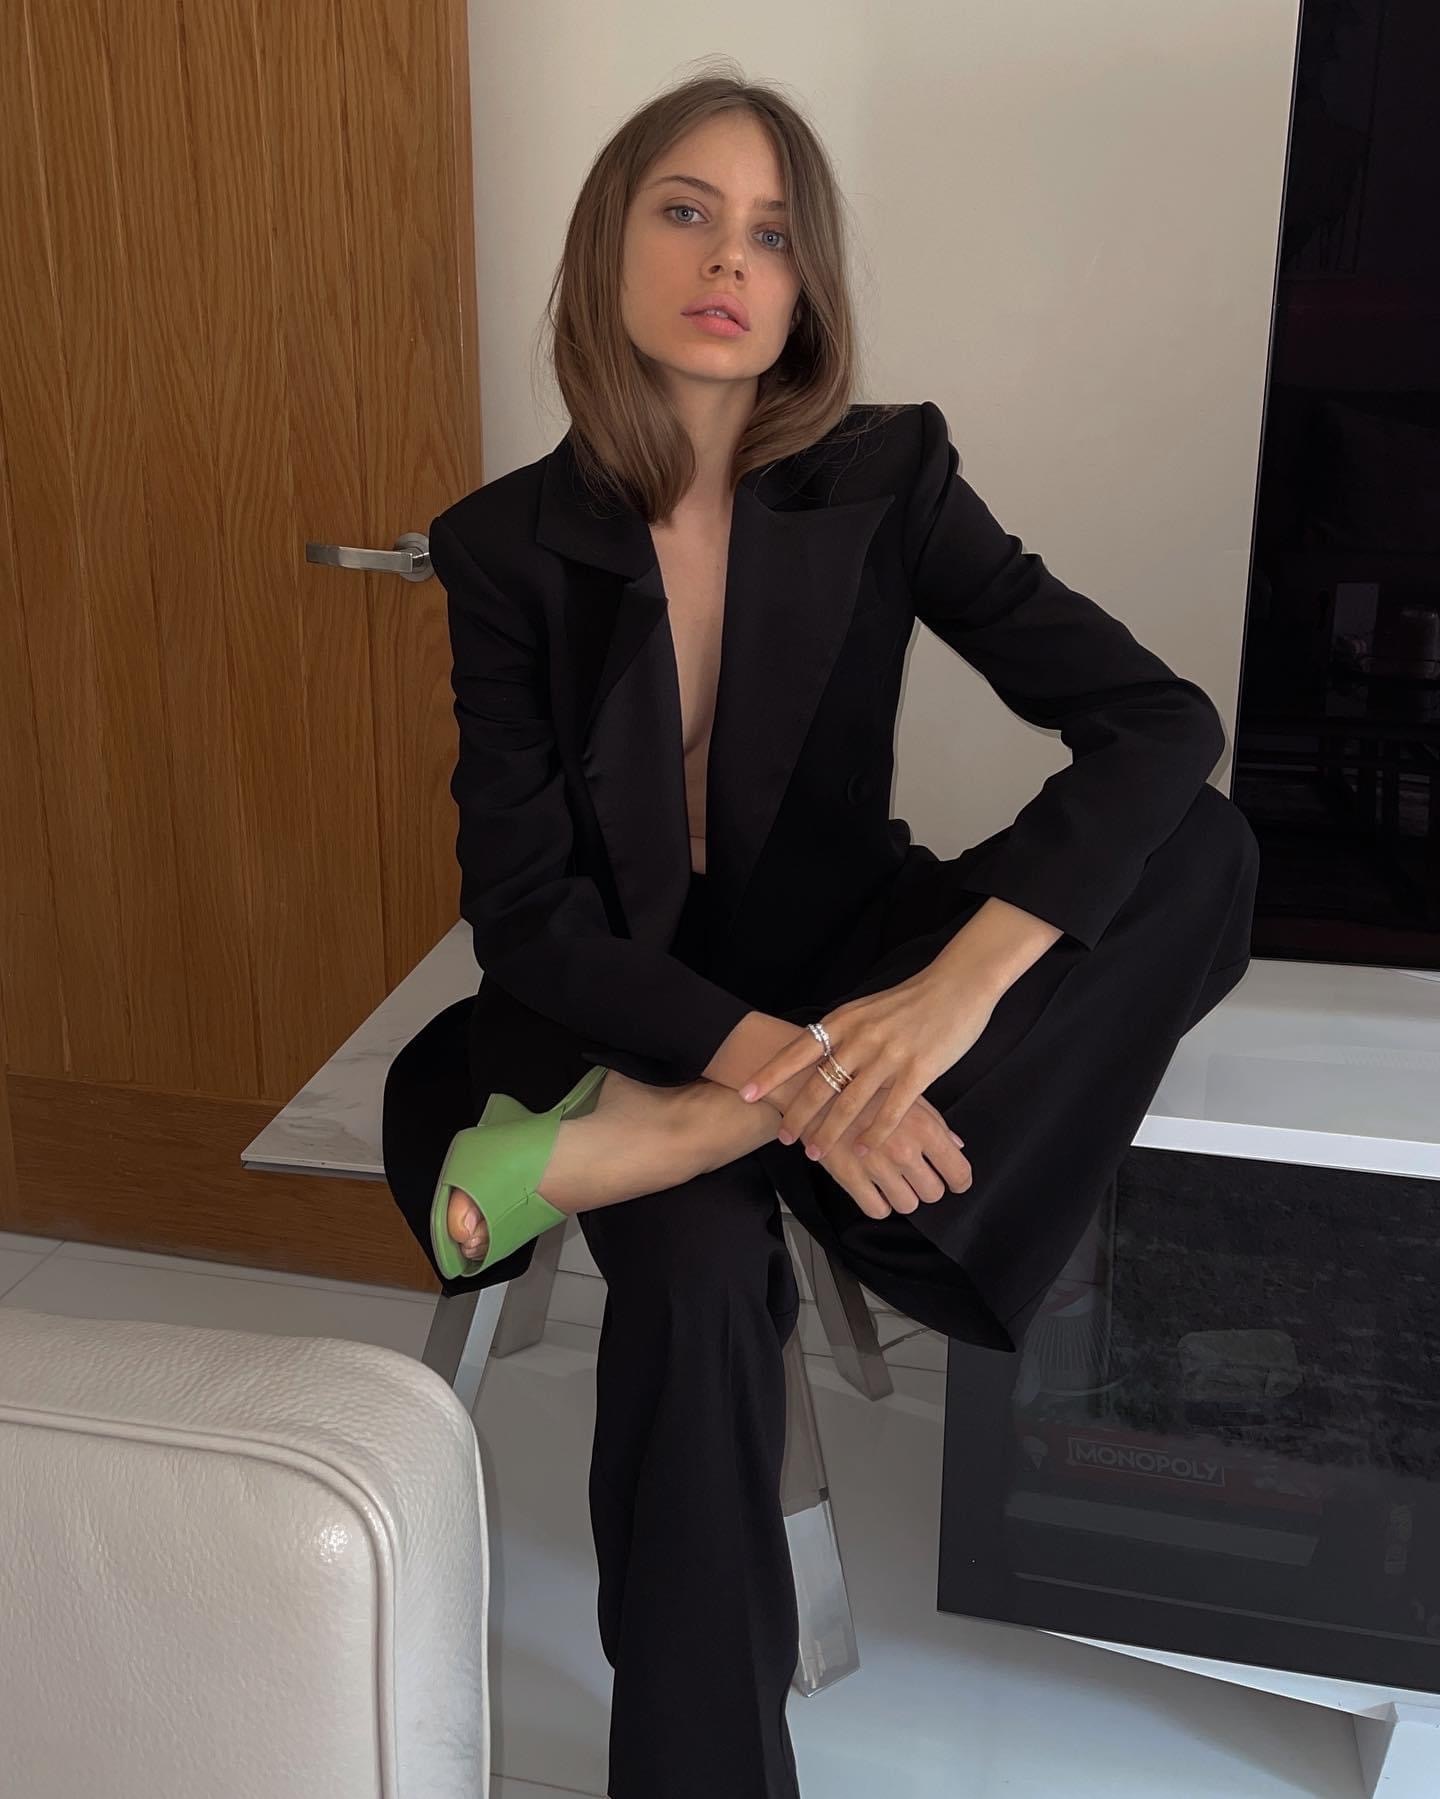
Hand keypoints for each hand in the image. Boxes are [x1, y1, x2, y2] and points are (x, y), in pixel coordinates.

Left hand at [739, 968, 996, 1160]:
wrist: (957, 986)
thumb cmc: (911, 1000)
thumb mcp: (866, 1009)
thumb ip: (842, 1032)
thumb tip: (813, 1052)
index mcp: (844, 1021)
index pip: (798, 1052)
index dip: (770, 1075)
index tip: (746, 1093)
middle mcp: (861, 1039)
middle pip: (819, 1085)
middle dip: (797, 1115)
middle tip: (783, 1137)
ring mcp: (889, 1056)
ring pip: (849, 1104)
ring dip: (828, 1132)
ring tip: (814, 1153)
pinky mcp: (918, 1071)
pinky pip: (890, 1111)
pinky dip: (873, 1134)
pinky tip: (862, 1151)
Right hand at [802, 1085, 971, 1218]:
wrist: (813, 1085)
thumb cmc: (863, 1086)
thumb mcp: (906, 1094)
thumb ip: (935, 1122)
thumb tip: (956, 1146)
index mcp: (923, 1127)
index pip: (958, 1171)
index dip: (959, 1181)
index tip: (954, 1181)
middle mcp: (904, 1149)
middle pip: (933, 1193)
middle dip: (927, 1186)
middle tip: (915, 1175)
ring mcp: (876, 1166)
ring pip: (907, 1205)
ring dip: (903, 1196)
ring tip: (892, 1180)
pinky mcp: (850, 1177)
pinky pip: (877, 1210)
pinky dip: (878, 1203)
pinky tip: (873, 1186)